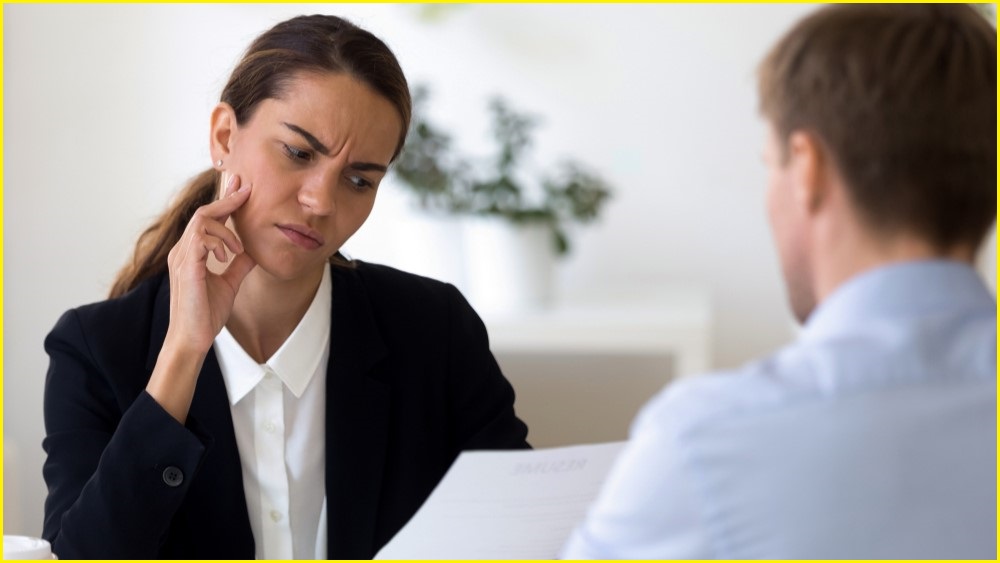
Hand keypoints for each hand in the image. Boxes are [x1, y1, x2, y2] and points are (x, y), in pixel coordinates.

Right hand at [164, 174, 256, 354]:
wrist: (193, 339)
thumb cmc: (206, 314)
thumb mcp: (229, 283)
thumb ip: (238, 265)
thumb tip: (253, 251)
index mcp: (191, 253)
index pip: (207, 220)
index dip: (223, 202)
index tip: (241, 188)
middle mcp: (182, 251)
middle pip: (202, 213)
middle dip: (225, 198)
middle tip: (244, 186)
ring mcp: (181, 258)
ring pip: (201, 221)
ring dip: (226, 229)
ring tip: (237, 248)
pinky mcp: (186, 267)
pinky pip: (200, 239)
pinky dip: (219, 241)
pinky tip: (229, 254)